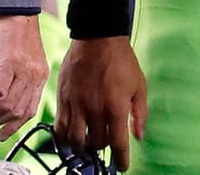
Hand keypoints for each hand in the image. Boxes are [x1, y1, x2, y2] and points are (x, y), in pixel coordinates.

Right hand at [0, 14, 47, 139]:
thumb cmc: (17, 31)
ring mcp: (24, 69)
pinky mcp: (10, 62)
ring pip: (7, 105)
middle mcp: (35, 75)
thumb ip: (20, 78)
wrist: (15, 8)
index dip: (13, 126)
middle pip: (16, 111)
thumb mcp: (25, 58)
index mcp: (41, 76)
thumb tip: (5, 101)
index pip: (30, 110)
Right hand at [54, 36, 146, 171]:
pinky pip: (59, 127)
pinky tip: (69, 138)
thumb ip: (140, 112)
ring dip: (82, 148)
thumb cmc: (122, 60)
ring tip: (86, 146)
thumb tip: (138, 135)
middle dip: (102, 149)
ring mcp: (77, 105)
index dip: (121, 161)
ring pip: (75, 141)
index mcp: (116, 108)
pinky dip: (64, 137)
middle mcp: (95, 110)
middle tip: (104, 145)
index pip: (118, 145)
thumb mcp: (139, 85)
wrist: (98, 37)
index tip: (122, 167)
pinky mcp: (63, 99)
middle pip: (96, 144)